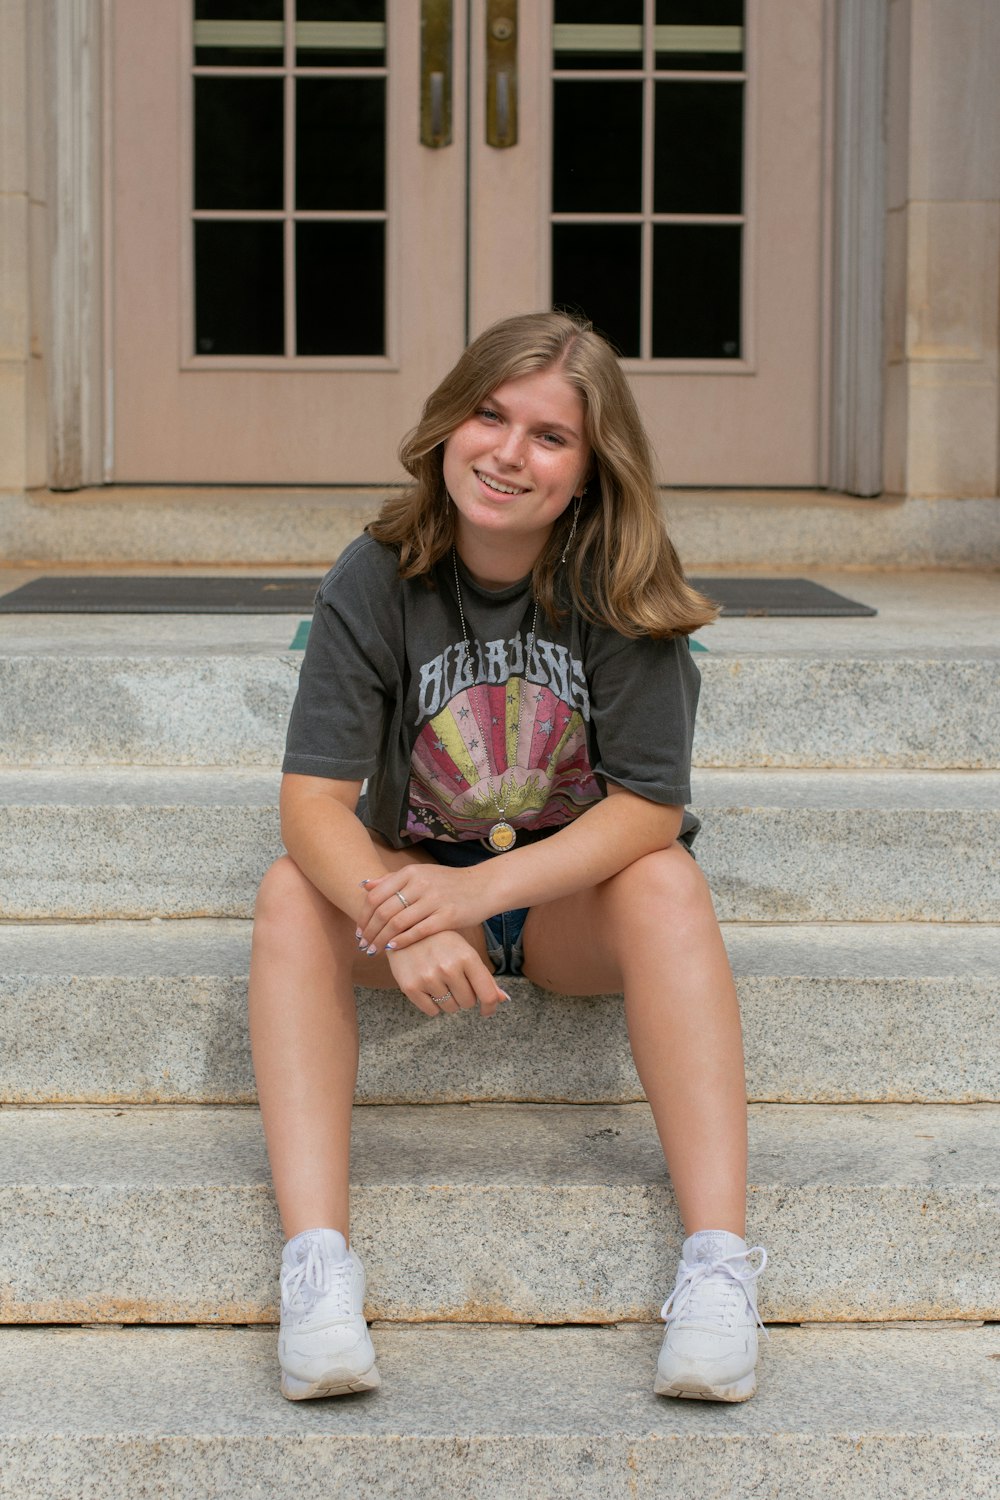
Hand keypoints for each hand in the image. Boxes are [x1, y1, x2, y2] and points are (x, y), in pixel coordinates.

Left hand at [356, 862, 493, 952]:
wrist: (483, 886)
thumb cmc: (449, 883)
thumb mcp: (421, 874)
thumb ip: (393, 880)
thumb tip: (365, 886)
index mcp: (411, 873)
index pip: (376, 896)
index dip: (363, 916)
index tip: (358, 930)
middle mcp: (421, 883)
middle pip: (384, 911)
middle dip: (369, 932)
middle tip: (363, 945)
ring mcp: (435, 899)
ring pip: (398, 923)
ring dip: (381, 940)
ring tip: (374, 950)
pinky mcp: (448, 916)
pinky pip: (418, 931)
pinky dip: (402, 941)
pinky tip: (393, 948)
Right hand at [386, 931, 509, 1017]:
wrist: (404, 930)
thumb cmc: (441, 941)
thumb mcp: (465, 951)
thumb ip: (484, 976)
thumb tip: (503, 999)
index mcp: (467, 957)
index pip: (487, 994)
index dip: (490, 1007)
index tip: (487, 1011)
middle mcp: (449, 968)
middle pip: (468, 1003)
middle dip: (465, 997)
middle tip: (455, 983)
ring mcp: (428, 978)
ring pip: (450, 1008)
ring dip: (448, 1001)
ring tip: (440, 982)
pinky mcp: (410, 987)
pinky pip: (431, 1011)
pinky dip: (433, 1005)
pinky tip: (428, 988)